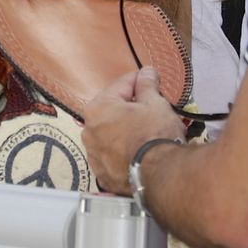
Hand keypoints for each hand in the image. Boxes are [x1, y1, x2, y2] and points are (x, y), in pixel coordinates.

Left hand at [84, 67, 185, 193]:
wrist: (159, 175)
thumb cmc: (154, 133)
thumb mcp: (155, 103)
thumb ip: (147, 85)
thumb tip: (146, 72)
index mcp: (98, 108)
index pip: (121, 86)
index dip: (139, 81)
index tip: (150, 80)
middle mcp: (88, 131)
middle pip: (113, 111)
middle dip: (131, 108)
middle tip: (152, 108)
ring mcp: (93, 155)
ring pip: (111, 135)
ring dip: (125, 131)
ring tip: (147, 132)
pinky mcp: (103, 175)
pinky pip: (113, 156)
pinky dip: (123, 152)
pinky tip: (139, 151)